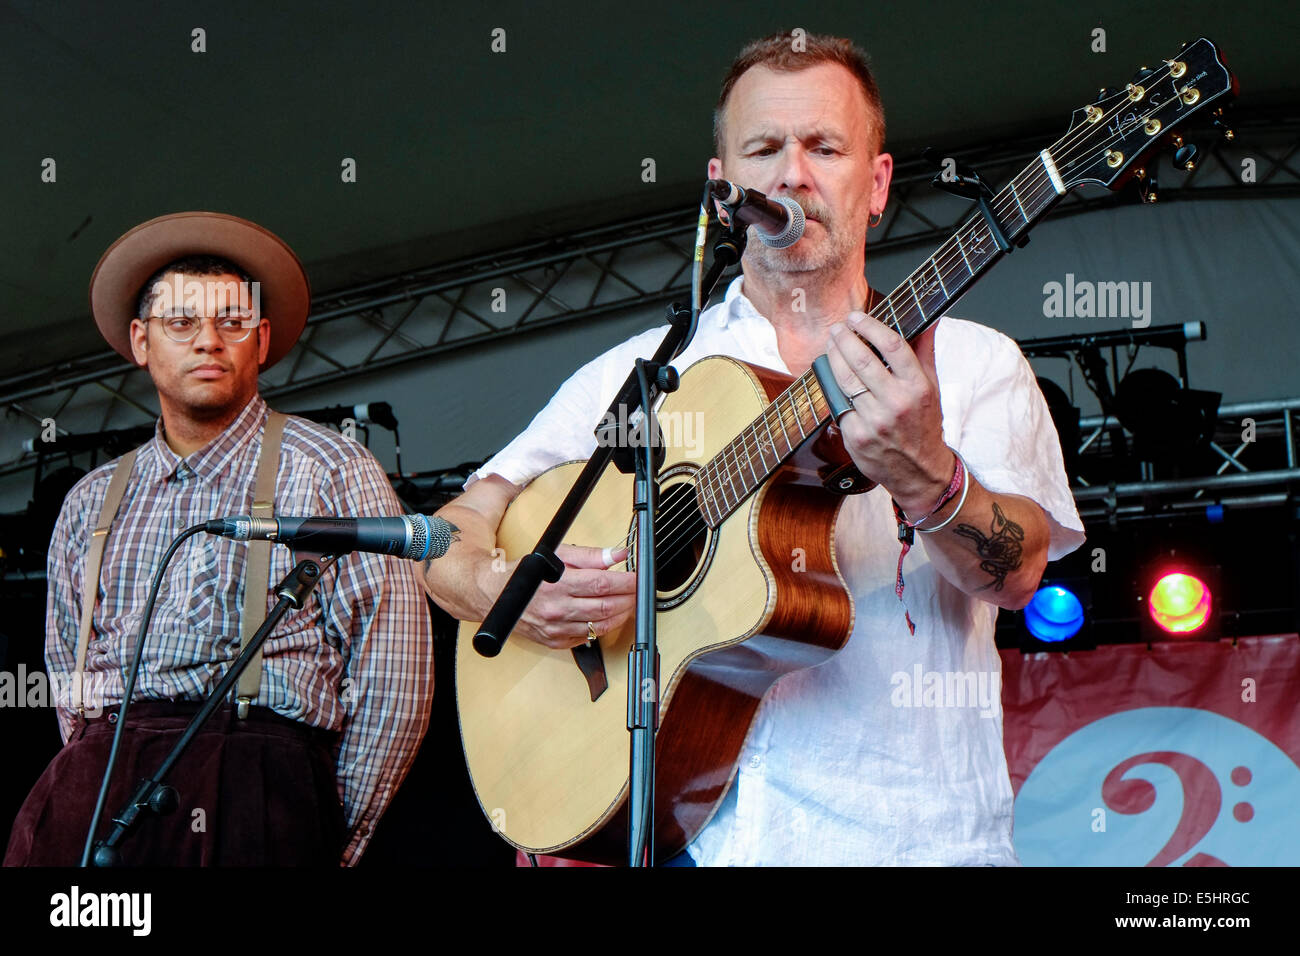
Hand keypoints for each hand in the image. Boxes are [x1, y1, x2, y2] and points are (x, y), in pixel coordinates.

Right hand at [482, 543, 635, 649]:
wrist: (494, 596)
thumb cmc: (524, 574)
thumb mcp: (557, 555)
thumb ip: (591, 556)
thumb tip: (618, 554)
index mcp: (558, 585)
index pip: (602, 585)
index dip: (626, 582)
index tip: (637, 578)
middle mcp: (557, 610)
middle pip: (605, 607)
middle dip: (628, 599)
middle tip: (636, 591)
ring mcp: (556, 629)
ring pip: (600, 626)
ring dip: (619, 615)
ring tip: (627, 603)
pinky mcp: (555, 642)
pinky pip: (587, 638)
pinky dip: (601, 628)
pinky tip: (606, 616)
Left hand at [825, 312, 953, 512]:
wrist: (920, 471)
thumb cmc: (925, 424)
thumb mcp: (932, 387)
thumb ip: (925, 352)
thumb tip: (928, 320)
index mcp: (918, 387)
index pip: (892, 345)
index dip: (870, 326)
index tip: (856, 317)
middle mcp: (896, 403)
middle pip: (862, 359)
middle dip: (843, 338)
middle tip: (836, 328)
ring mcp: (874, 421)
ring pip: (845, 380)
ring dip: (832, 358)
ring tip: (830, 346)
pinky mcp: (856, 436)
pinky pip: (838, 404)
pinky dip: (833, 388)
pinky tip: (832, 377)